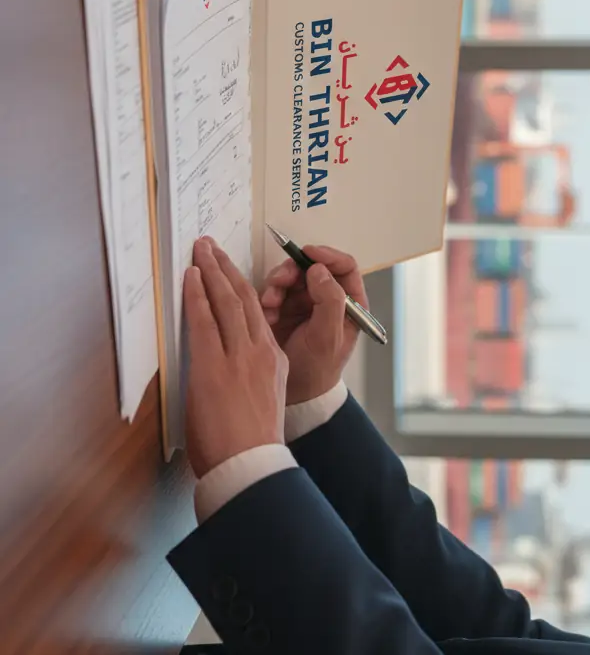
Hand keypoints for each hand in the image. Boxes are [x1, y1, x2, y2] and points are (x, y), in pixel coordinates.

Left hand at [184, 238, 288, 478]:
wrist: (250, 467)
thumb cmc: (252, 444)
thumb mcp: (264, 400)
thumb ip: (253, 376)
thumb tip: (231, 367)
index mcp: (274, 359)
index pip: (257, 312)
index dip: (241, 285)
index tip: (229, 269)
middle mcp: (260, 351)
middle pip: (243, 298)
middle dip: (226, 267)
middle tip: (212, 246)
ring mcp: (239, 356)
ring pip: (227, 301)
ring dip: (212, 271)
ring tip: (202, 250)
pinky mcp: (214, 366)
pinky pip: (205, 321)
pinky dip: (198, 295)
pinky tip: (192, 277)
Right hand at [261, 245, 367, 405]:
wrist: (295, 394)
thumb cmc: (318, 369)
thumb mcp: (327, 338)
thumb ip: (328, 302)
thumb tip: (319, 269)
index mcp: (349, 303)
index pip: (344, 267)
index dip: (327, 255)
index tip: (308, 253)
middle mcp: (329, 298)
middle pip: (312, 267)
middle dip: (293, 271)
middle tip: (278, 282)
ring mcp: (306, 302)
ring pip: (291, 277)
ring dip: (277, 286)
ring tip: (269, 305)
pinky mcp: (285, 308)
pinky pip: (274, 291)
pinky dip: (268, 298)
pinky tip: (267, 315)